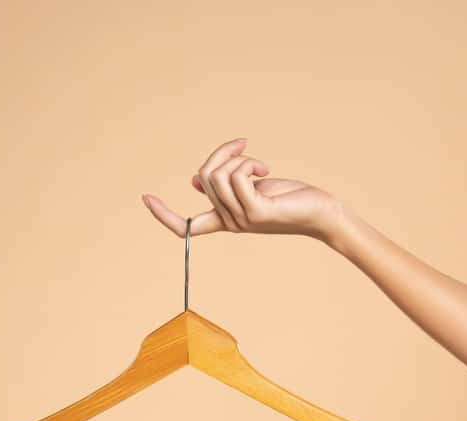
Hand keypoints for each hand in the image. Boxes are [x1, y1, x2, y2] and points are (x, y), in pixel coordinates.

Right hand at [141, 137, 344, 244]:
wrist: (320, 212)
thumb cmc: (290, 199)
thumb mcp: (251, 187)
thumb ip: (225, 185)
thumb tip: (195, 181)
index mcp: (224, 220)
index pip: (186, 226)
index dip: (163, 214)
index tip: (145, 198)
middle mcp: (229, 223)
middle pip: (204, 176)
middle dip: (222, 153)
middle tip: (245, 148)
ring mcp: (241, 220)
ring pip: (217, 175)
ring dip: (238, 157)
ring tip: (260, 165)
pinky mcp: (256, 213)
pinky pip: (236, 177)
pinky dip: (248, 164)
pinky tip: (265, 171)